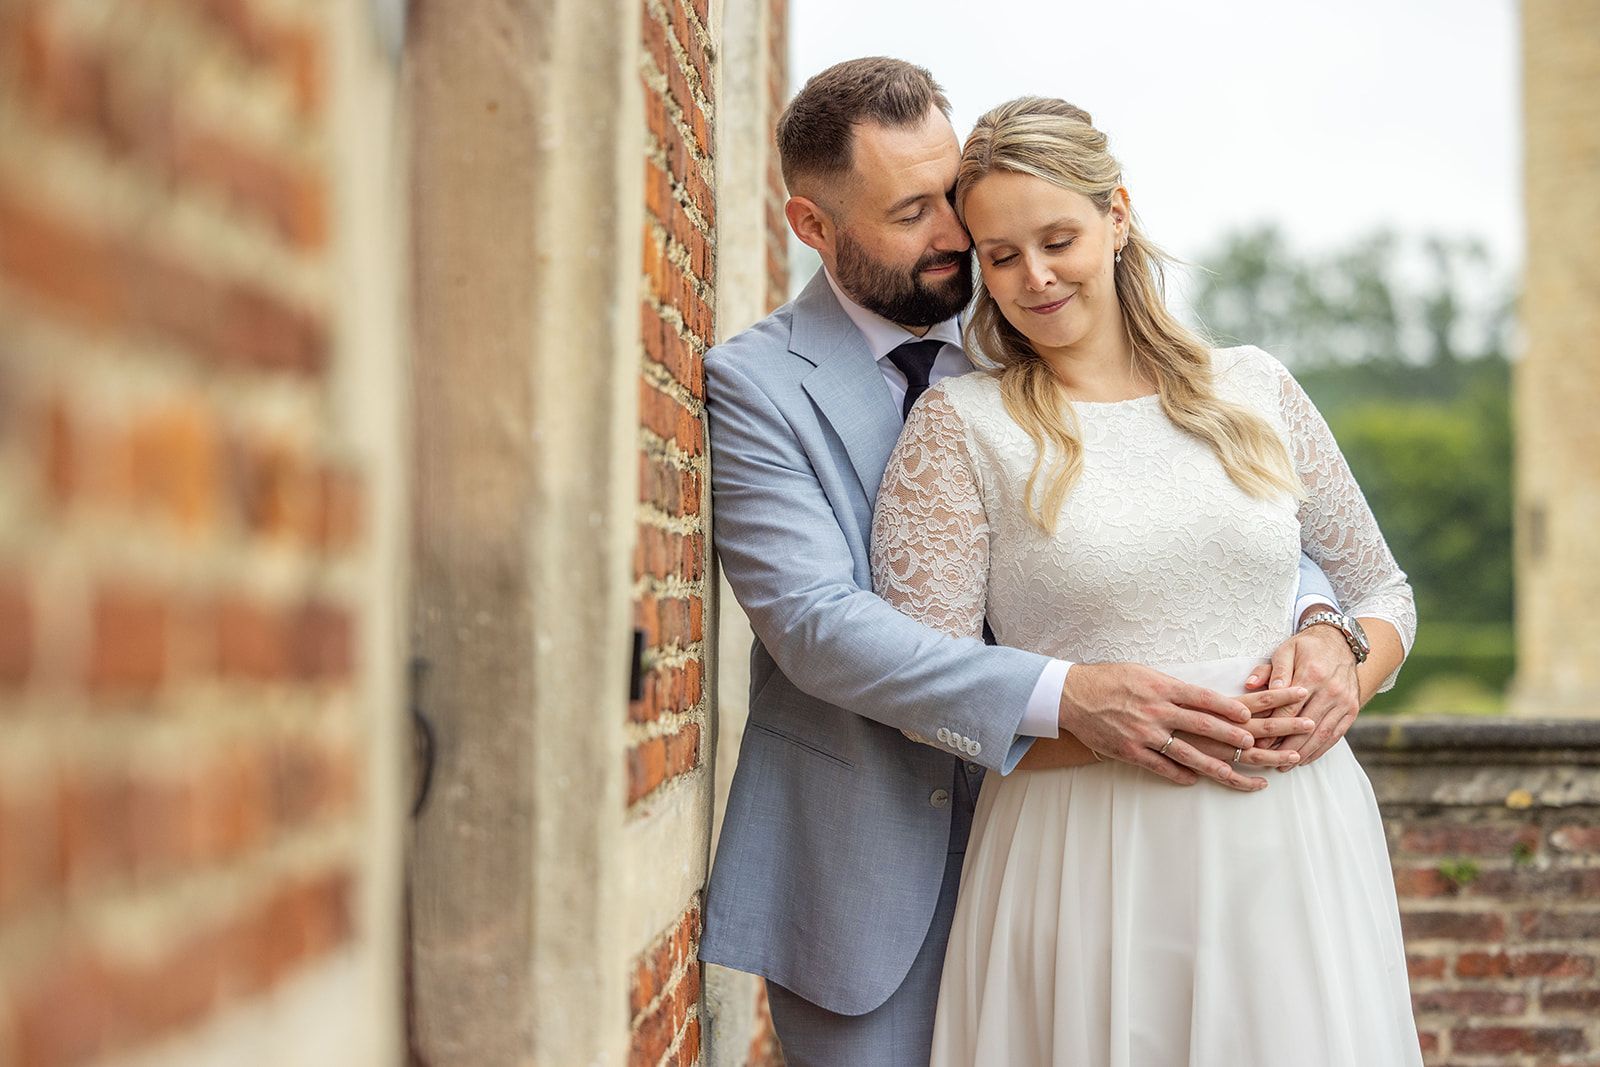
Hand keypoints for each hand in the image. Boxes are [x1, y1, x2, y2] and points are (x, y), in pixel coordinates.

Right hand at [1059, 662, 1264, 791]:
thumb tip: (1194, 694)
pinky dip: (1178, 774)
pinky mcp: (1130, 751)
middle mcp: (1156, 710)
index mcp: (1162, 687)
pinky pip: (1160, 766)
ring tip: (1232, 772)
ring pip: (1186, 751)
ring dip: (1212, 763)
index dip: (1229, 706)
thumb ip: (1168, 685)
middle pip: (1203, 725)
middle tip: (1253, 742)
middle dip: (1231, 735)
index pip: (1204, 697)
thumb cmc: (1108, 679)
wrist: (1072, 695)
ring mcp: (1143, 733)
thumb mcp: (1141, 672)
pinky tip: (1193, 779)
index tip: (1249, 713)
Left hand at [1246, 623, 1360, 768]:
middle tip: (1268, 760)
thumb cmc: (1307, 648)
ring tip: (1285, 765)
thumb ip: (1270, 670)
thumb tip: (1251, 685)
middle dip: (1286, 746)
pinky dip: (1320, 750)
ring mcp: (1344, 701)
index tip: (1257, 742)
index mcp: (1311, 674)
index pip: (1289, 709)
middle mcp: (1331, 690)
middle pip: (1306, 726)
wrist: (1342, 643)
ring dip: (1303, 753)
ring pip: (1322, 734)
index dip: (1273, 728)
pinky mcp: (1352, 709)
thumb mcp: (1286, 650)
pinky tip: (1305, 759)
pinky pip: (1336, 735)